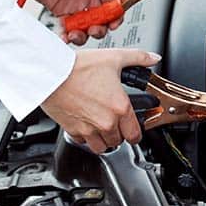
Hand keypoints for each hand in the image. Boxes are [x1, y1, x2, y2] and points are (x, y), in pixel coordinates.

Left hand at [8, 0, 122, 44]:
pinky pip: (68, 27)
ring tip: (76, 35)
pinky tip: (65, 38)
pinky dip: (68, 35)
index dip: (116, 14)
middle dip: (101, 28)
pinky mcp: (60, 10)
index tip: (113, 23)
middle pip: (102, 17)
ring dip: (85, 34)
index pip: (113, 1)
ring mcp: (74, 3)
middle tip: (93, 30)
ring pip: (86, 25)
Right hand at [42, 49, 159, 152]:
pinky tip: (87, 123)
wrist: (51, 73)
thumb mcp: (114, 58)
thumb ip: (138, 58)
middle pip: (119, 141)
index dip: (137, 132)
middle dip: (119, 133)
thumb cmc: (79, 67)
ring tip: (103, 126)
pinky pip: (83, 142)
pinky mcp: (72, 130)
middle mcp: (106, 122)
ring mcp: (88, 129)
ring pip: (102, 147)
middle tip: (116, 121)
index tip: (134, 128)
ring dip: (105, 139)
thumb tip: (153, 58)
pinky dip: (86, 137)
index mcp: (120, 108)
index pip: (136, 134)